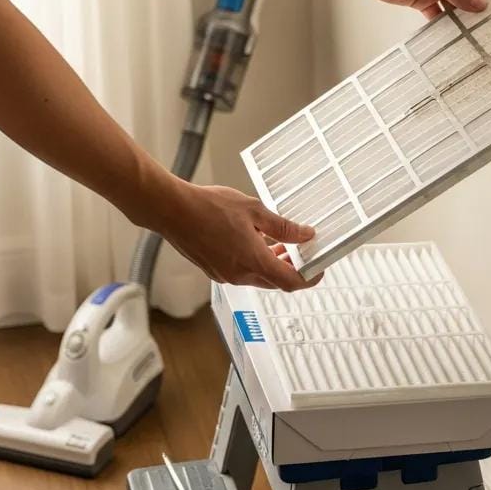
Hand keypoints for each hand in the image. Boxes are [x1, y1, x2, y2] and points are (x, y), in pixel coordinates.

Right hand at [159, 181, 315, 290]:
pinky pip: (242, 272)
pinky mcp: (214, 270)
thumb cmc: (209, 207)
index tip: (318, 269)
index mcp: (253, 261)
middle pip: (275, 281)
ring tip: (279, 242)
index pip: (290, 282)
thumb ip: (282, 227)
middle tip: (301, 250)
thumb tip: (305, 235)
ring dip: (272, 263)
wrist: (172, 210)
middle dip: (291, 268)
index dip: (309, 278)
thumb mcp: (254, 211)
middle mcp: (239, 275)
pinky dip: (254, 261)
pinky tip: (254, 240)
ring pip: (258, 277)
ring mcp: (225, 275)